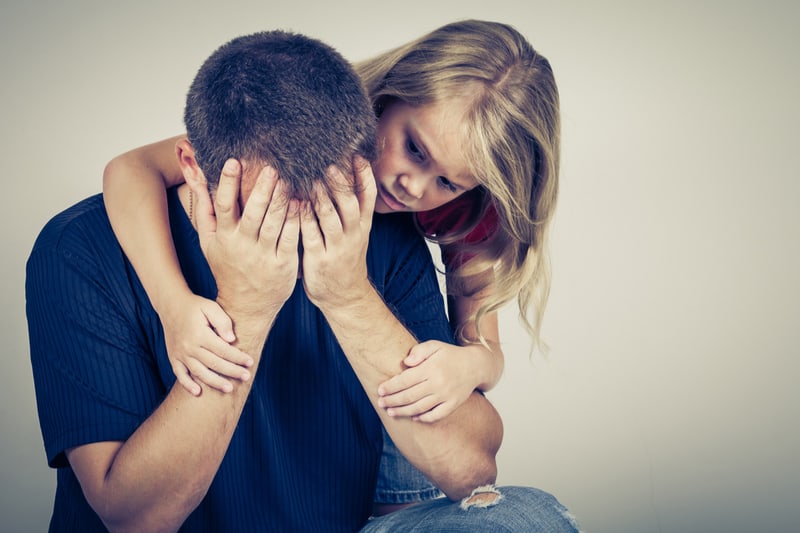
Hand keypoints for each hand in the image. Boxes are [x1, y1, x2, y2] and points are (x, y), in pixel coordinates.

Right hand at [161, 291, 254, 395]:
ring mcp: (180, 354)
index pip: (223, 350)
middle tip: (247, 377)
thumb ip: (222, 322)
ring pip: (199, 373)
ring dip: (215, 382)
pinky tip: (198, 392)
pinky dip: (187, 384)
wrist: (170, 305)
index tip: (250, 362)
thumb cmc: (195, 306)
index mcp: (200, 334)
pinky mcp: (173, 358)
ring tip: (229, 389)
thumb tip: (231, 340)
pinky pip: (180, 374)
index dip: (238, 357)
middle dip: (232, 371)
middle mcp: (189, 347)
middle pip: (214, 364)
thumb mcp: (210, 307)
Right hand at [195, 159, 300, 319]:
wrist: (245, 306)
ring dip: (281, 201)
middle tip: (271, 168)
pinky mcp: (283, 264)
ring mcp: (264, 256)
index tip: (233, 161)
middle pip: (253, 213)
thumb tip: (197, 179)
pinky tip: (301, 203)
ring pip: (274, 224)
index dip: (228, 183)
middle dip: (261, 190)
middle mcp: (243, 246)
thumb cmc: (227, 267)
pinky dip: (296, 220)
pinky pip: (291, 238)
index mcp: (224, 238)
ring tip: (288, 179)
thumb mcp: (209, 242)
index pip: (224, 206)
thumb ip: (204, 210)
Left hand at [299, 156, 375, 308]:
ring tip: (311, 180)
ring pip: (331, 218)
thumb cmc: (345, 258)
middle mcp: (353, 234)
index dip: (364, 175)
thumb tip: (342, 176)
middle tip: (330, 164)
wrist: (345, 296)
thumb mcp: (356, 234)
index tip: (357, 156)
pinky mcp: (319, 258)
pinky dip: (303, 218)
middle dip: (341, 184)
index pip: (368, 196)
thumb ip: (351, 209)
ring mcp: (337, 247)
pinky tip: (295, 204)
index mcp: (363, 226)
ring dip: (322, 198)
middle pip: (351, 204)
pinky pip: (311, 235)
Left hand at [376, 340, 481, 422]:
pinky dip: (424, 418)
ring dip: (403, 412)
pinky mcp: (453, 404)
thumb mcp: (434, 346)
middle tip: (381, 403)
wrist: (475, 365)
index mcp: (431, 368)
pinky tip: (413, 418)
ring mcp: (446, 396)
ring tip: (391, 412)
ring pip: (420, 408)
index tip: (380, 390)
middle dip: (392, 401)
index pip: (405, 380)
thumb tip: (405, 363)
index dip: (391, 386)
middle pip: (409, 396)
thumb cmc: (449, 355)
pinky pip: (436, 415)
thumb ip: (419, 351)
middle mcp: (438, 383)